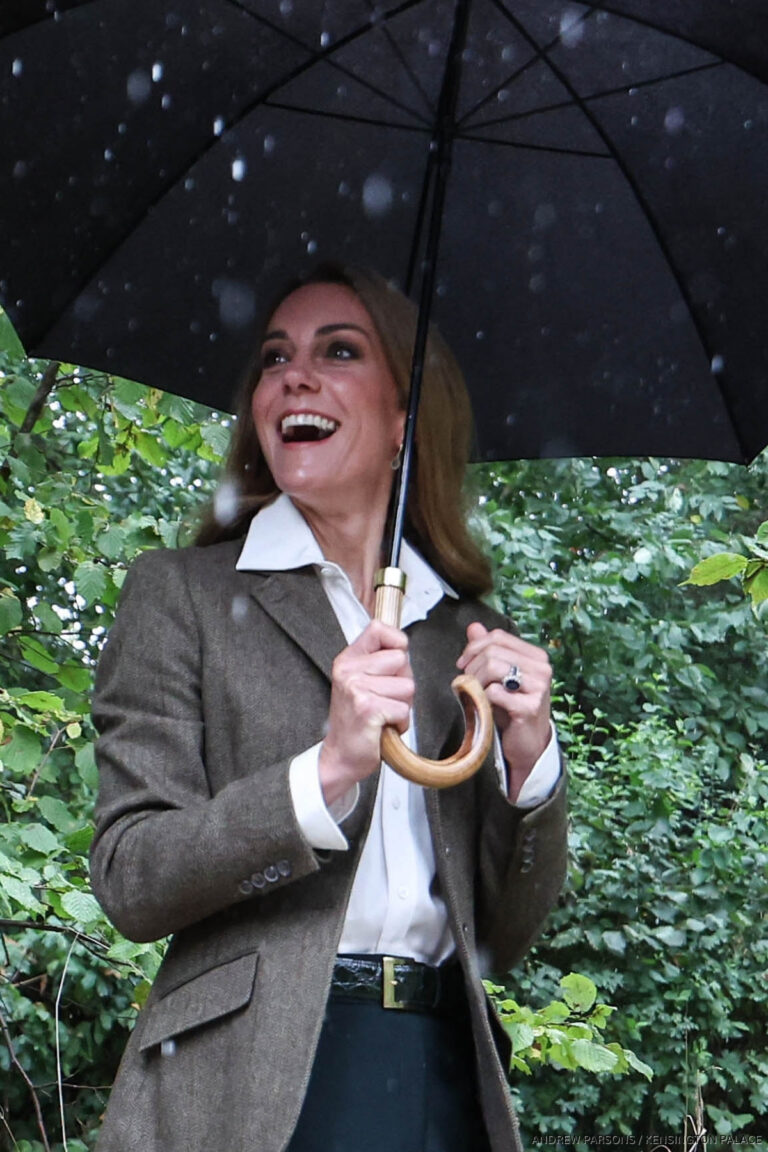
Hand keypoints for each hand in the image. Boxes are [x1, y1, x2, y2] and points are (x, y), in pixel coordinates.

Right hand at [319, 620, 413, 806]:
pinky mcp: (367, 708)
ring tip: (383, 714)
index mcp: (347, 659)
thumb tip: (403, 647)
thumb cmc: (357, 721)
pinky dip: (400, 722)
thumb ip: (379, 662)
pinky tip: (383, 727)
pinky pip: (403, 709)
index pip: (378, 628)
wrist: (341, 756)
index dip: (396, 643)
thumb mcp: (361, 682)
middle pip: (401, 660)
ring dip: (402, 705)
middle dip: (403, 682)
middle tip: (384, 699)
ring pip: (407, 686)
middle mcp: (348, 670)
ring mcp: (356, 688)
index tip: (392, 665)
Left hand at [456, 622, 551, 797]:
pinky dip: (482, 699)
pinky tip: (483, 707)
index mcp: (536, 656)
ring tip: (473, 694)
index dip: (474, 647)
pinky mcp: (530, 706)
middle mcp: (542, 668)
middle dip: (472, 667)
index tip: (462, 664)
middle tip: (466, 683)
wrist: (528, 745)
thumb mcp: (499, 678)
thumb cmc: (511, 710)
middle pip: (493, 651)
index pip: (498, 637)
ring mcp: (538, 687)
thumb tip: (474, 627)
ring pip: (493, 667)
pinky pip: (494, 692)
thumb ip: (487, 650)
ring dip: (475, 682)